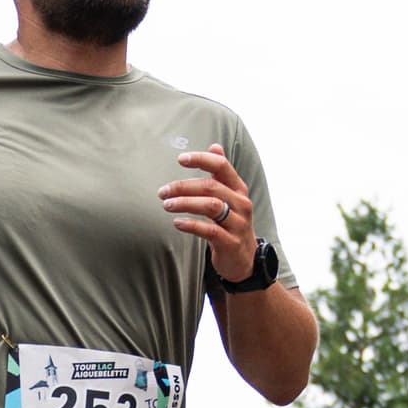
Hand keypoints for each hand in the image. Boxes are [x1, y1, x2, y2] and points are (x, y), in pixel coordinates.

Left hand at [161, 147, 259, 283]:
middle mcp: (241, 203)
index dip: (202, 159)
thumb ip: (221, 174)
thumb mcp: (230, 197)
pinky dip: (191, 224)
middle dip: (184, 186)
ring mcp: (238, 223)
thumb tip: (214, 146)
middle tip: (163, 191)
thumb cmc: (231, 225)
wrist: (245, 260)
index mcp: (239, 189)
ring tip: (167, 204)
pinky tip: (177, 222)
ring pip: (211, 206)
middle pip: (211, 187)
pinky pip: (210, 230)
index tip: (181, 159)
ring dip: (185, 203)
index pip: (222, 166)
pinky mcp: (231, 242)